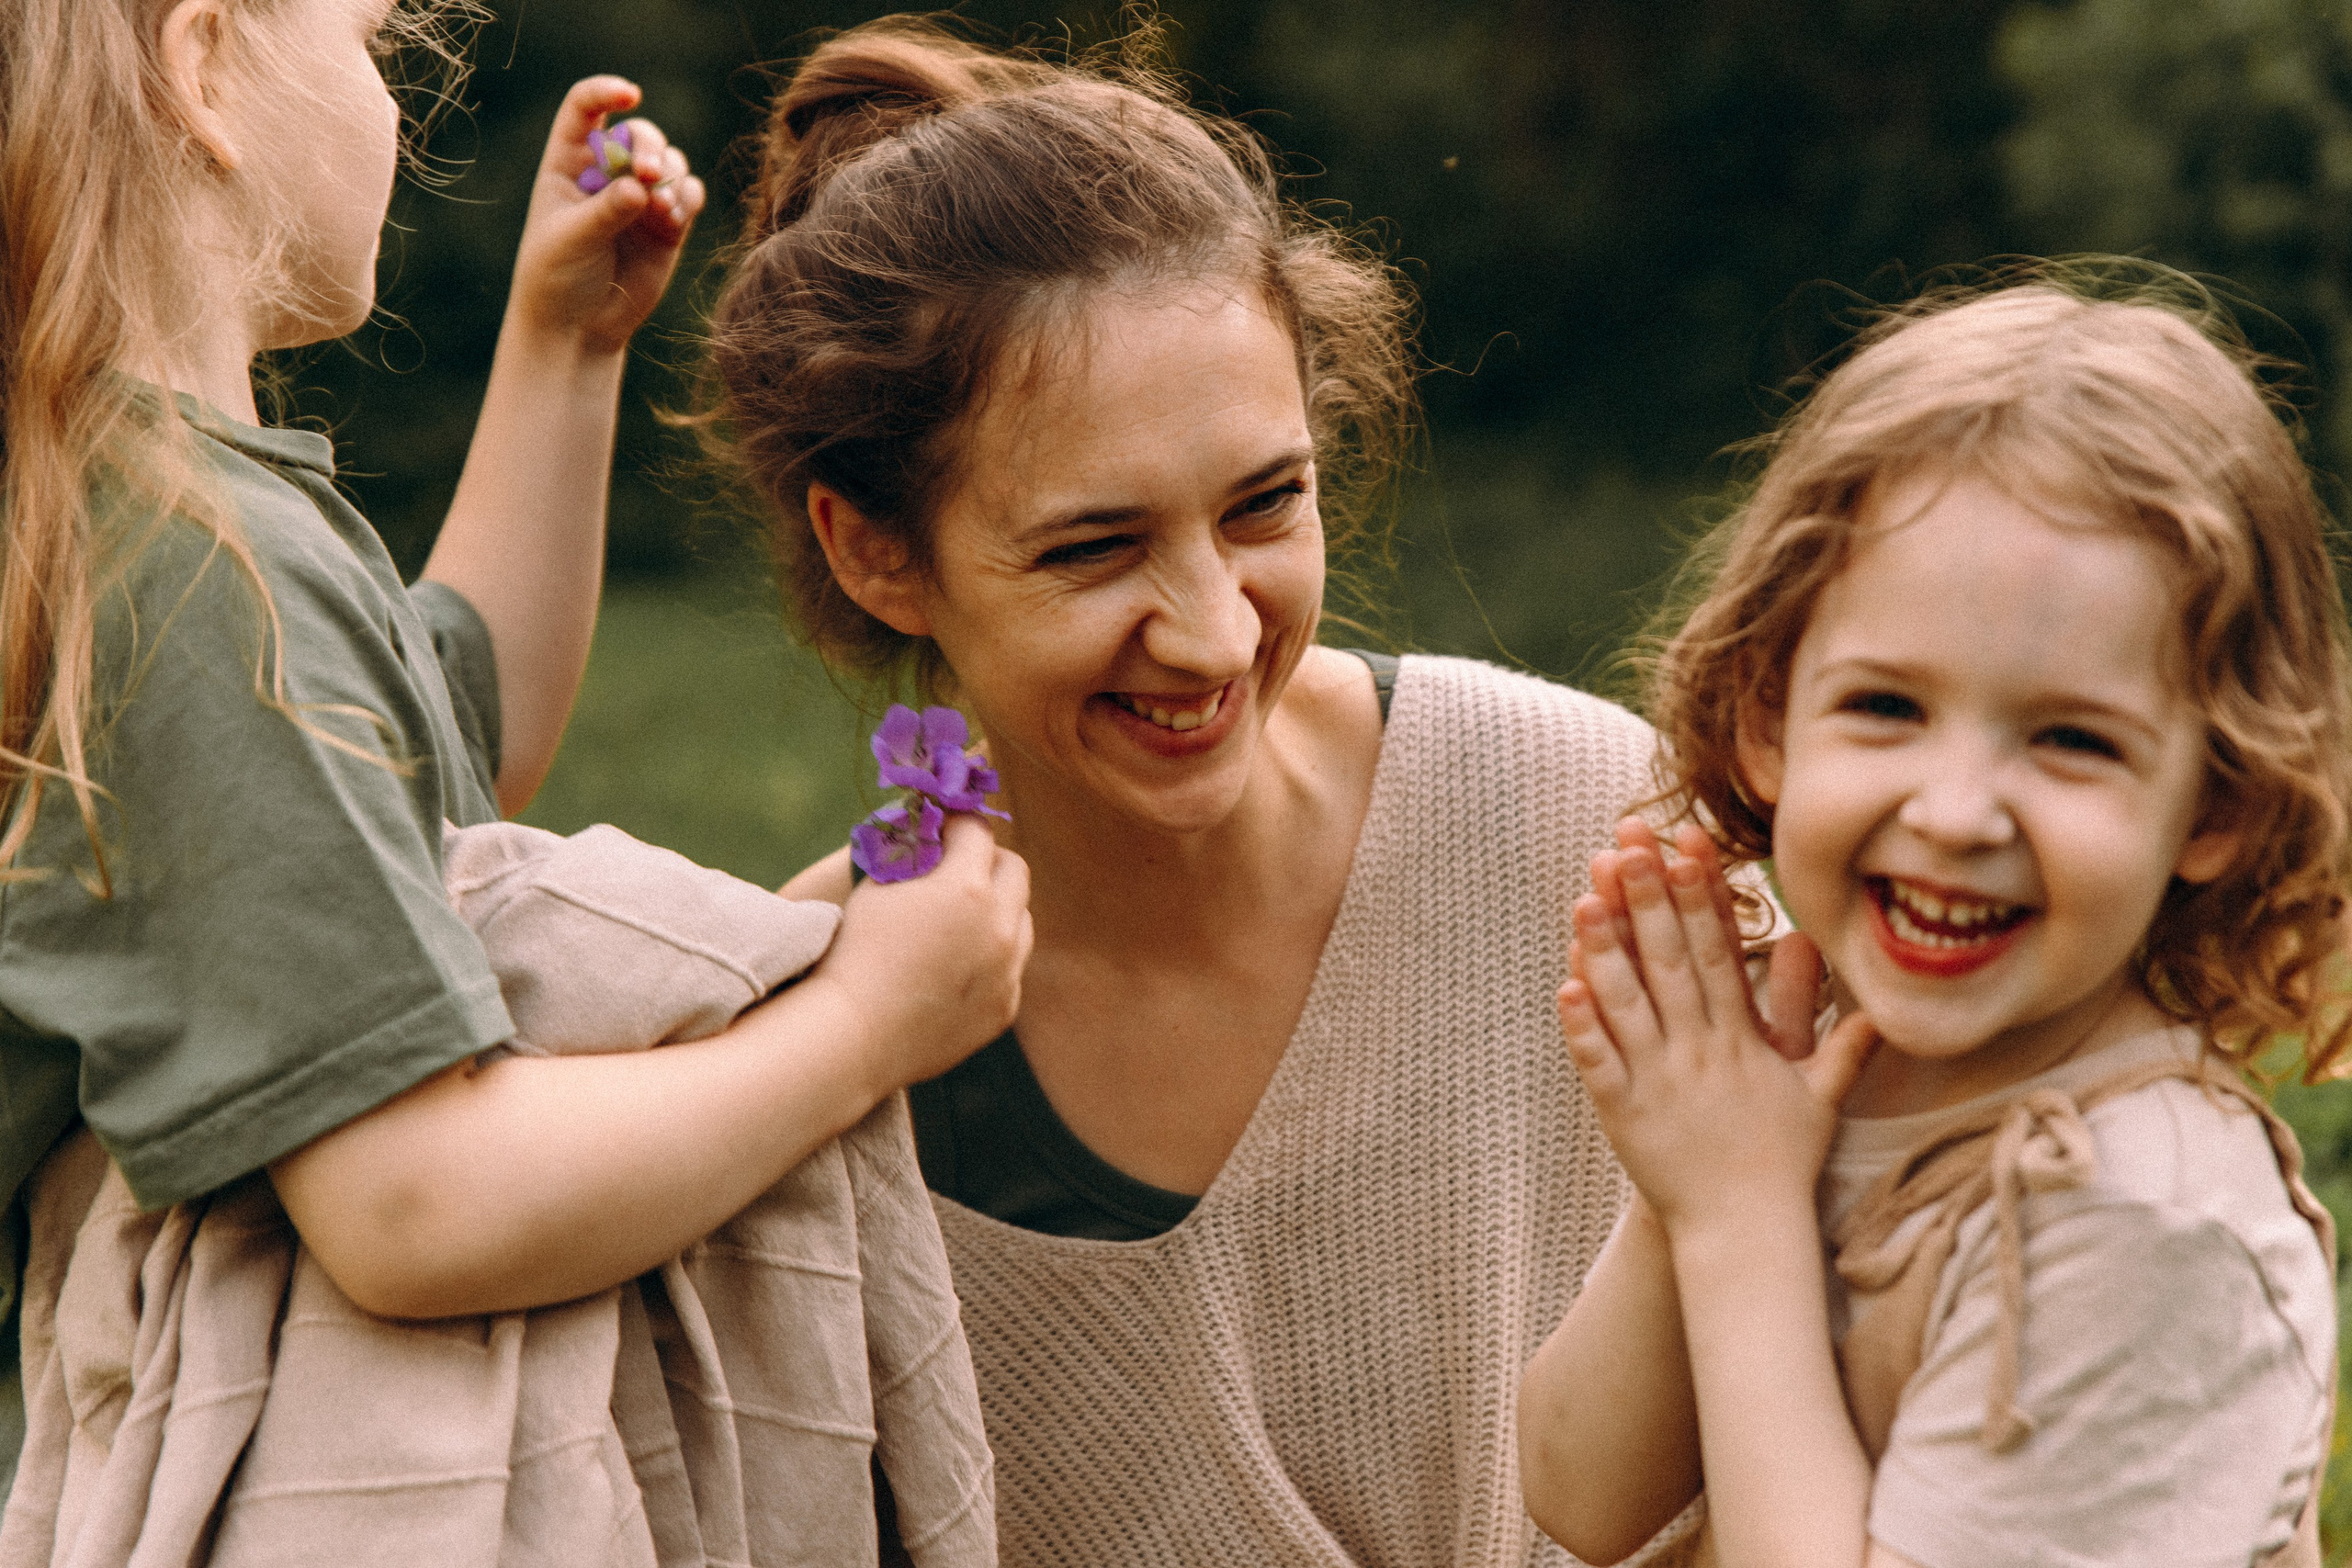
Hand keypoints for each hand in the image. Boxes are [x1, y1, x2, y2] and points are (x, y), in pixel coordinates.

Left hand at [509, 76, 706, 353]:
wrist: (579, 327)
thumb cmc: (558, 277)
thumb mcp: (572, 238)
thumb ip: (606, 209)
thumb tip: (641, 187)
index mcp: (568, 163)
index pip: (587, 109)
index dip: (607, 92)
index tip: (630, 95)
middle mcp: (607, 174)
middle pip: (639, 135)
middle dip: (650, 149)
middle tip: (650, 175)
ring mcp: (640, 198)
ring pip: (671, 164)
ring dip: (673, 178)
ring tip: (661, 209)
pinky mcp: (667, 226)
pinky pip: (690, 196)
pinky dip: (688, 200)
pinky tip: (673, 220)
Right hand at [806, 815, 1033, 1093]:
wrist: (854, 1035)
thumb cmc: (855, 954)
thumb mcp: (878, 887)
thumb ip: (913, 855)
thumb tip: (931, 834)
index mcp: (967, 888)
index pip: (978, 832)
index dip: (958, 824)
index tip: (945, 828)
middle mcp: (999, 926)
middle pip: (1014, 870)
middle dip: (988, 860)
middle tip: (960, 865)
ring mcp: (1008, 971)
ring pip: (1021, 921)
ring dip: (998, 910)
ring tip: (960, 918)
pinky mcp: (1004, 1007)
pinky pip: (1010, 969)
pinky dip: (991, 958)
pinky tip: (957, 965)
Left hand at [1560, 821, 1875, 1234]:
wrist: (1745, 1232)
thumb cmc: (1780, 1164)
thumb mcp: (1819, 1100)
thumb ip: (1842, 1049)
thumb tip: (1877, 1010)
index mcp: (1742, 1041)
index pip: (1720, 952)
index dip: (1702, 896)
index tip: (1686, 846)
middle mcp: (1700, 1051)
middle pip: (1671, 961)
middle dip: (1648, 898)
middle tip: (1627, 843)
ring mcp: (1660, 1081)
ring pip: (1628, 1003)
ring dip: (1605, 950)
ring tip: (1584, 899)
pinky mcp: (1625, 1114)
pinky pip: (1600, 1063)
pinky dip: (1583, 1026)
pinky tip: (1565, 986)